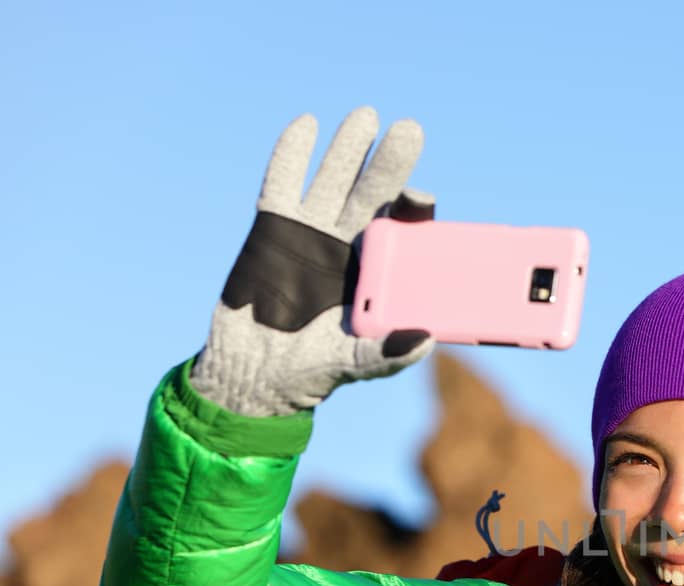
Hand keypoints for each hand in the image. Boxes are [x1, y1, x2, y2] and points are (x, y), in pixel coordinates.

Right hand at [189, 107, 438, 416]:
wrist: (256, 373)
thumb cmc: (313, 369)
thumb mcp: (355, 363)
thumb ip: (389, 354)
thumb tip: (426, 341)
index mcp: (375, 269)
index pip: (400, 230)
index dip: (411, 209)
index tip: (422, 197)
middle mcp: (346, 243)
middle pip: (372, 194)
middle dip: (389, 163)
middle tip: (409, 130)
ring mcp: (310, 231)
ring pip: (332, 180)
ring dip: (348, 148)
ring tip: (366, 115)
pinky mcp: (272, 228)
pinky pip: (282, 184)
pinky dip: (292, 154)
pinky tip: (306, 125)